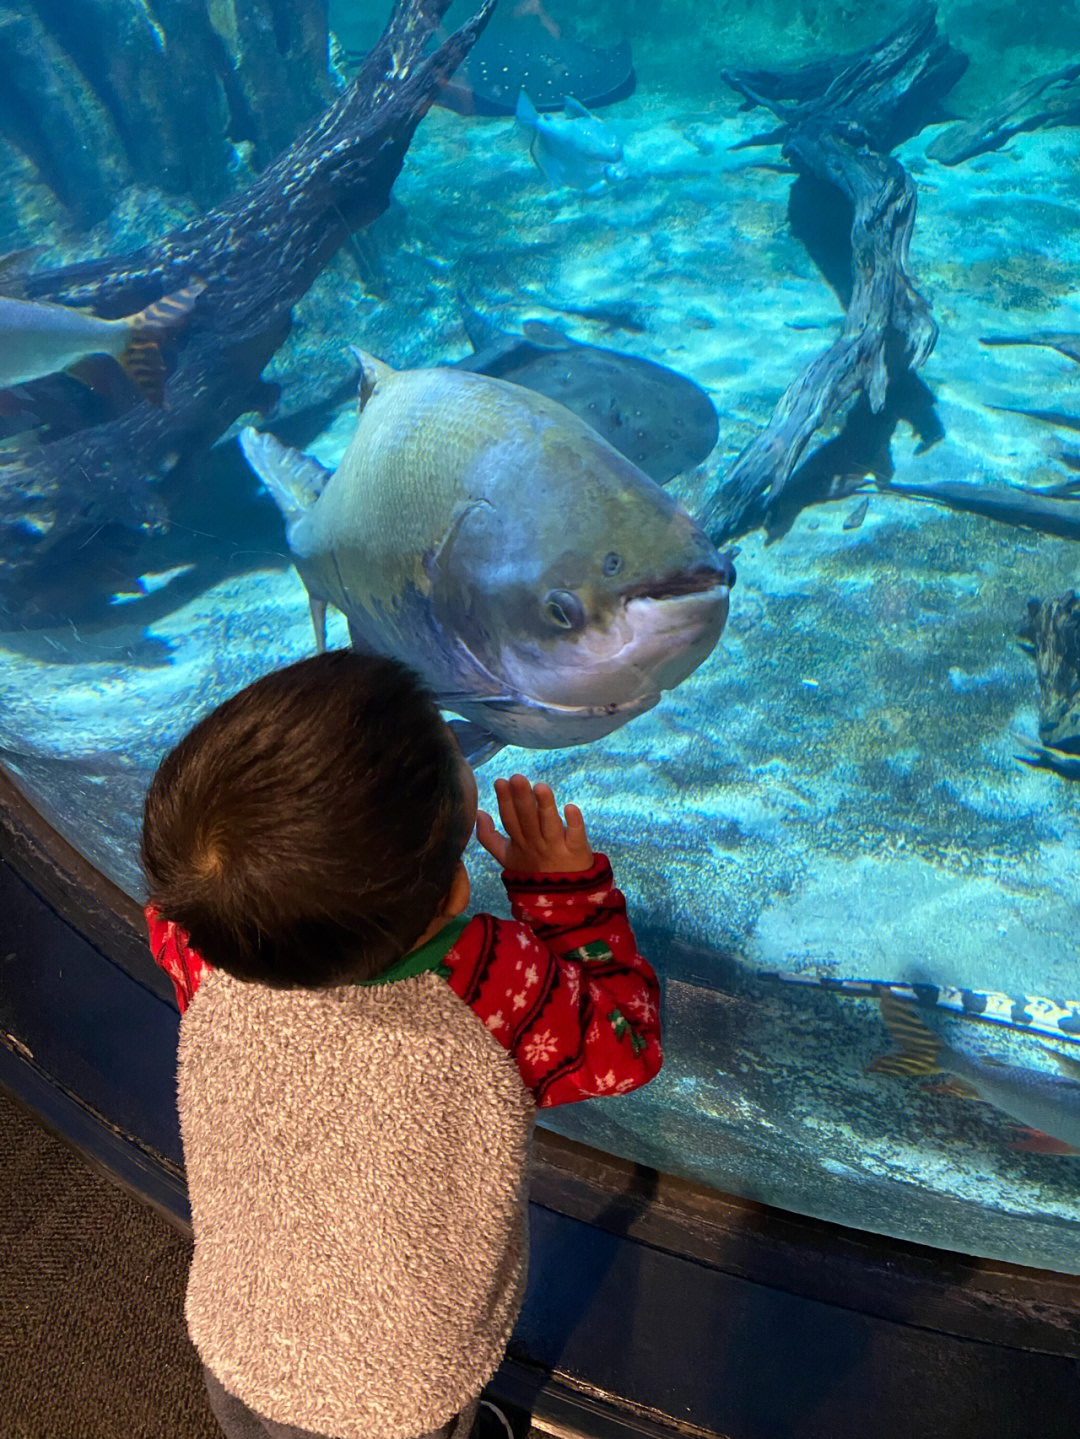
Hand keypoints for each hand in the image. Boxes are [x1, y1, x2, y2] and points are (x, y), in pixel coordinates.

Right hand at [476, 774, 593, 873]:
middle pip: (527, 820)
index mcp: (519, 843)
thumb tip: (477, 812)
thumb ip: (489, 837)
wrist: (561, 899)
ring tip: (540, 787)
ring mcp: (557, 847)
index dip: (505, 801)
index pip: (510, 820)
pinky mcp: (577, 851)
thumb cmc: (533, 870)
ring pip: (550, 825)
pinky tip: (571, 807)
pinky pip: (576, 836)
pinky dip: (574, 823)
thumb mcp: (506, 856)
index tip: (500, 781)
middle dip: (522, 798)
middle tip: (517, 778)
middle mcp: (536, 844)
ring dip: (545, 806)